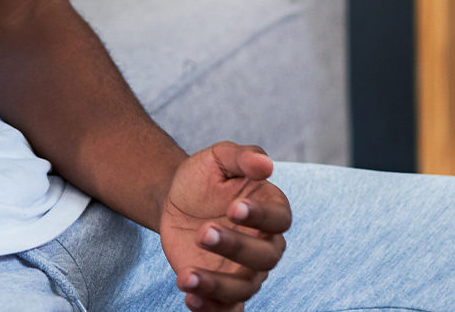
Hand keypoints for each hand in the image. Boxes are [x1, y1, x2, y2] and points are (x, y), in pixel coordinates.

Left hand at [160, 142, 291, 310]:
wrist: (175, 199)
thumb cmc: (204, 177)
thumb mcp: (219, 157)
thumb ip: (242, 156)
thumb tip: (266, 164)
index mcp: (270, 211)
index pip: (279, 219)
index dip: (261, 216)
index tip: (235, 208)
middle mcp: (264, 245)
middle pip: (265, 257)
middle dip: (235, 247)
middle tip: (203, 232)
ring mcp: (244, 270)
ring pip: (244, 288)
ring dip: (216, 285)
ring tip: (186, 276)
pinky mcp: (221, 288)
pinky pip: (225, 308)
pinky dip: (211, 309)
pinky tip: (190, 300)